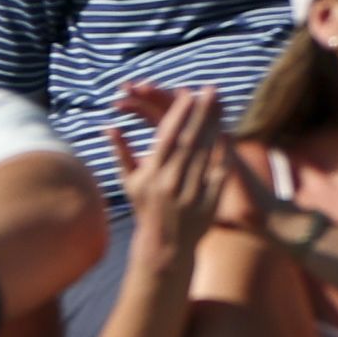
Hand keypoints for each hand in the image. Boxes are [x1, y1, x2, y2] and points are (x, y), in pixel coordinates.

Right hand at [113, 82, 236, 275]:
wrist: (165, 247)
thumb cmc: (146, 209)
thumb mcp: (129, 182)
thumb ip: (121, 152)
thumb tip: (108, 127)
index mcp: (152, 174)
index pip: (167, 137)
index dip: (178, 114)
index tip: (187, 93)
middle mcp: (172, 182)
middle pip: (189, 140)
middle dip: (200, 113)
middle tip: (210, 90)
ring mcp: (192, 193)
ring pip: (206, 154)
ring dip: (215, 126)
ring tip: (221, 105)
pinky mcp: (209, 204)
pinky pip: (218, 174)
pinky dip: (223, 155)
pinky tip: (229, 135)